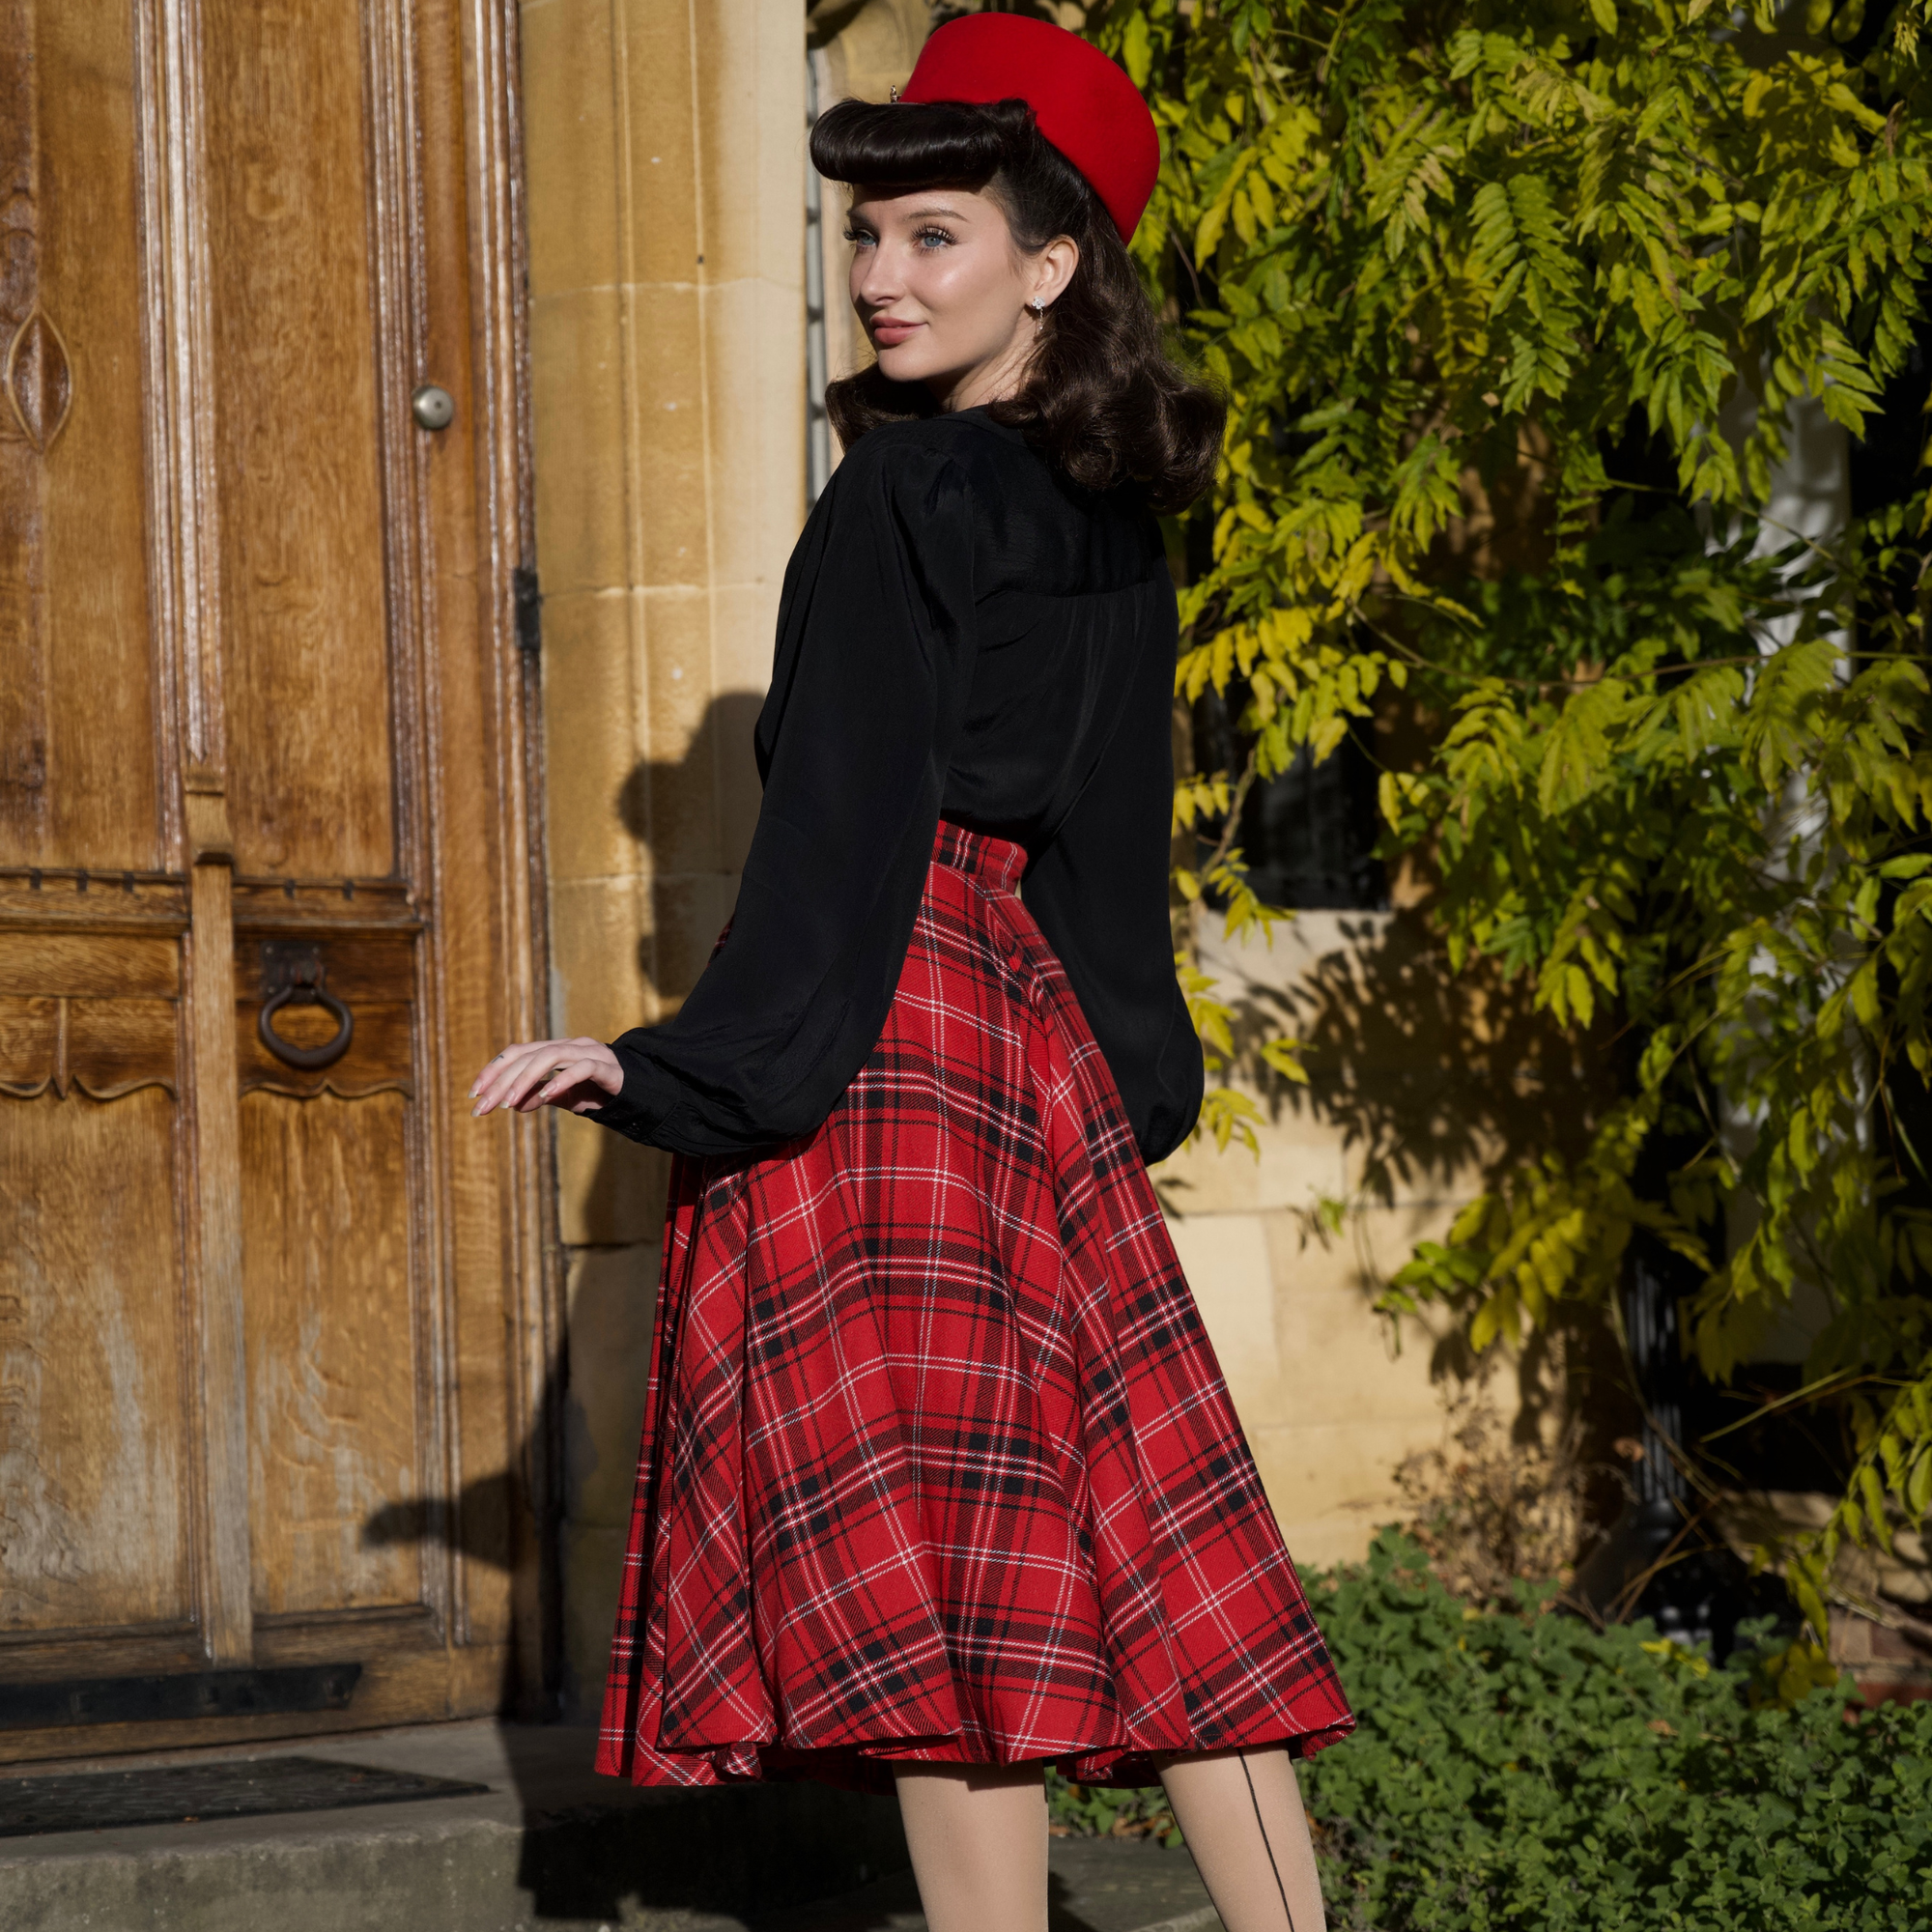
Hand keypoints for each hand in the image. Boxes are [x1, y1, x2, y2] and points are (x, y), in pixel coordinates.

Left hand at [470, 1036, 622, 1117]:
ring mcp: (590, 1052)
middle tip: (483, 1106)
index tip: (473, 1094)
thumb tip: (513, 1105)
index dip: (493, 1070)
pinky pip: (582, 1068)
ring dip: (525, 1079)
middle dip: (501, 1080)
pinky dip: (562, 1081)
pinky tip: (547, 1097)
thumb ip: (539, 1097)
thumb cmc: (598, 1091)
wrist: (638, 1092)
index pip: (517, 1052)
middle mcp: (570, 1045)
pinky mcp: (608, 1067)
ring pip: (551, 1056)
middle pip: (528, 1054)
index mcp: (555, 1049)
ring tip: (508, 1102)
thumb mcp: (563, 1097)